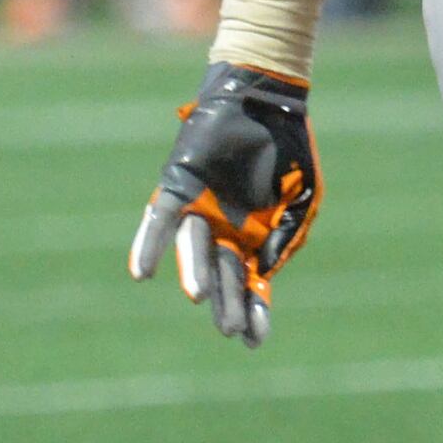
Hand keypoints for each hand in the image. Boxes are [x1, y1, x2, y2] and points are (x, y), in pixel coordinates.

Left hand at [127, 63, 317, 348]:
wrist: (266, 102)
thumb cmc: (289, 151)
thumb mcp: (301, 200)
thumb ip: (285, 236)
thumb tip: (265, 272)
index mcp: (255, 239)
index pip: (252, 284)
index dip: (253, 311)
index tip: (253, 340)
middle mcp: (225, 231)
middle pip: (223, 276)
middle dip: (227, 302)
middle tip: (228, 329)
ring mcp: (200, 211)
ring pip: (194, 250)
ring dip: (195, 273)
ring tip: (198, 296)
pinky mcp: (178, 188)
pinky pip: (160, 221)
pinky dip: (149, 245)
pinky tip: (141, 273)